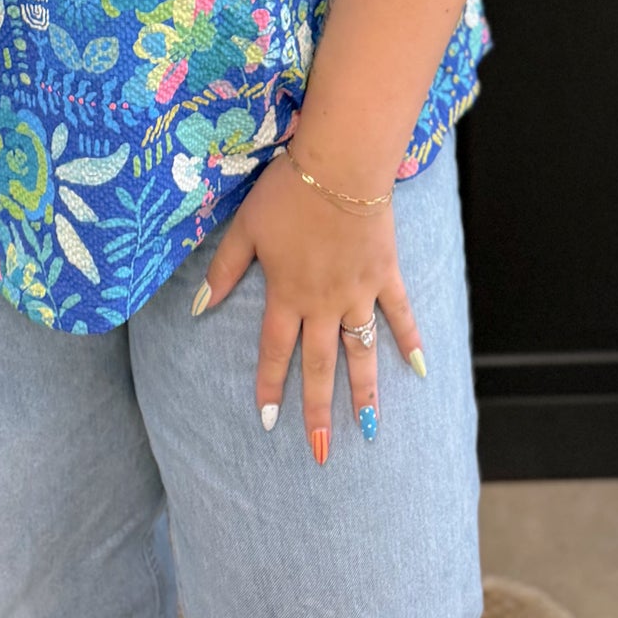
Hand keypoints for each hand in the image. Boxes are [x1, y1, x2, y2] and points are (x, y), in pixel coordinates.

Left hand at [193, 151, 423, 462]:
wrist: (340, 164)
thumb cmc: (287, 192)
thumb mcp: (245, 228)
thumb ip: (224, 270)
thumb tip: (197, 307)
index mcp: (286, 294)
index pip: (274, 351)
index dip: (269, 387)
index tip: (267, 423)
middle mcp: (323, 303)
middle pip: (320, 365)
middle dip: (318, 411)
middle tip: (319, 453)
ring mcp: (358, 291)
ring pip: (361, 352)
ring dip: (364, 393)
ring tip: (368, 431)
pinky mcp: (385, 274)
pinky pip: (400, 314)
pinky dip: (411, 341)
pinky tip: (420, 371)